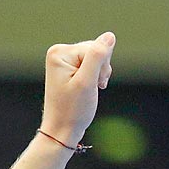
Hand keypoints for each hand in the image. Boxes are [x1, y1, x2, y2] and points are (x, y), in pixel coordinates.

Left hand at [40, 32, 114, 147]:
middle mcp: (59, 53)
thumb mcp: (87, 82)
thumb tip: (109, 36)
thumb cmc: (73, 110)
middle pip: (95, 50)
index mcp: (59, 52)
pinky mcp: (69, 69)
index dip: (100, 67)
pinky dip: (94, 78)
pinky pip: (91, 65)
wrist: (62, 132)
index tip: (91, 85)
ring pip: (96, 58)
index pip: (94, 48)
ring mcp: (63, 61)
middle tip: (90, 89)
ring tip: (89, 91)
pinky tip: (88, 89)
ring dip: (98, 74)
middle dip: (99, 70)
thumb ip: (98, 57)